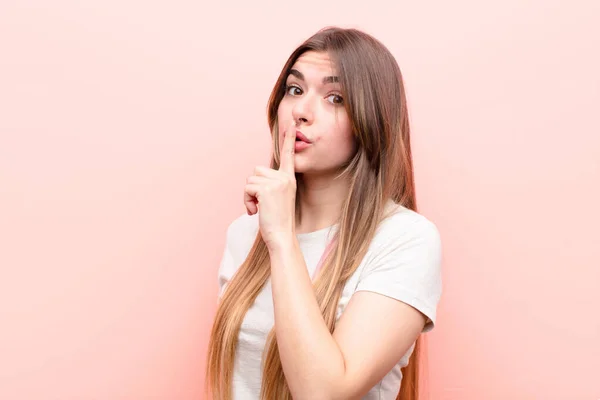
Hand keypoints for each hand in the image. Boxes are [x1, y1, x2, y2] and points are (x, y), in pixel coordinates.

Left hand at [244, 121, 296, 248]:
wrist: (281, 236)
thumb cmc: (277, 220)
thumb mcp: (278, 198)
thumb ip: (271, 184)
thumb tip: (257, 177)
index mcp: (289, 179)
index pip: (288, 156)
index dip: (289, 140)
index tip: (291, 125)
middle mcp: (285, 178)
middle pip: (257, 170)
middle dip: (253, 187)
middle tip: (260, 203)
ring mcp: (276, 183)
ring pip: (250, 179)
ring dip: (249, 195)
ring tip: (259, 208)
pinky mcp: (266, 190)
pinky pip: (247, 188)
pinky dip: (247, 201)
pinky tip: (256, 211)